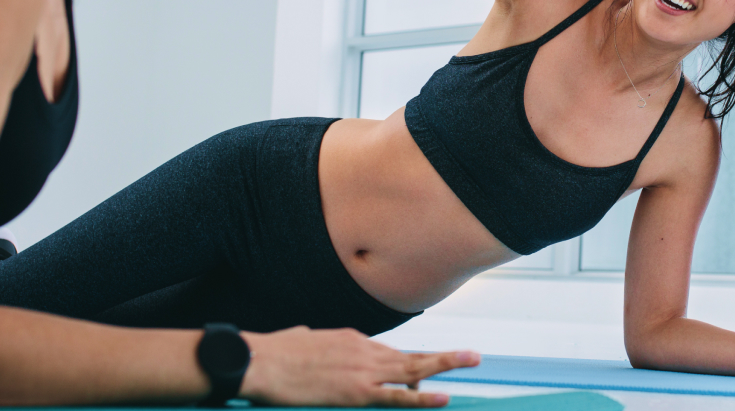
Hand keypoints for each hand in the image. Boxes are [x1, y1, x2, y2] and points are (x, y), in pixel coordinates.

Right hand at [239, 326, 479, 405]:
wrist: (262, 361)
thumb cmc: (275, 353)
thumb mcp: (301, 339)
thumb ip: (312, 340)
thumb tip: (307, 337)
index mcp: (352, 339)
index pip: (389, 353)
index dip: (408, 365)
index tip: (422, 372)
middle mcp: (364, 349)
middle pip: (411, 355)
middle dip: (444, 357)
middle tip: (472, 356)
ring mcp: (364, 369)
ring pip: (413, 368)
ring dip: (445, 366)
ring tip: (471, 362)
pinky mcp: (358, 392)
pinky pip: (398, 395)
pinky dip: (422, 397)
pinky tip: (443, 397)